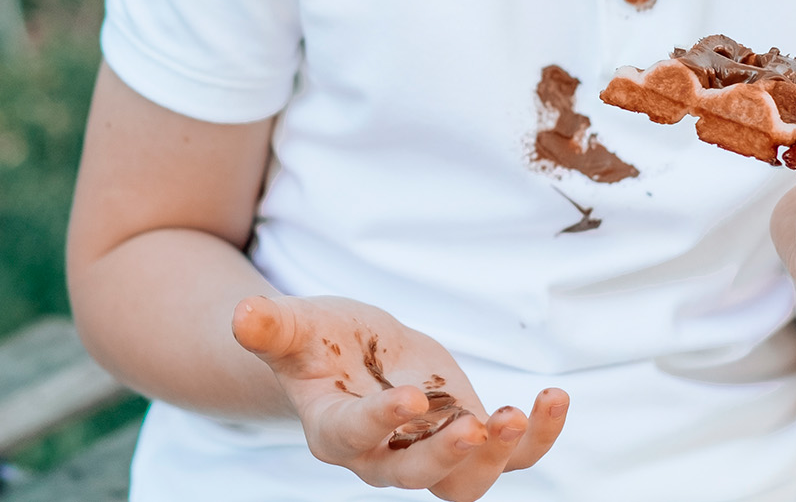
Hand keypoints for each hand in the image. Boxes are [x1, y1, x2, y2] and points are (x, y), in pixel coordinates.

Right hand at [232, 294, 568, 498]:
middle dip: (447, 457)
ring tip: (517, 413)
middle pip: (417, 476)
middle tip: (477, 428)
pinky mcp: (468, 437)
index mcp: (334, 432)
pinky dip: (535, 436)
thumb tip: (242, 313)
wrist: (351, 356)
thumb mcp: (295, 326)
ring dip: (497, 455)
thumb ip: (272, 327)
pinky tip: (554, 399)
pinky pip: (511, 455)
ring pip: (465, 482)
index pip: (357, 436)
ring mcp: (430, 452)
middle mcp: (383, 456)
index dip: (381, 421)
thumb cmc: (318, 341)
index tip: (408, 398)